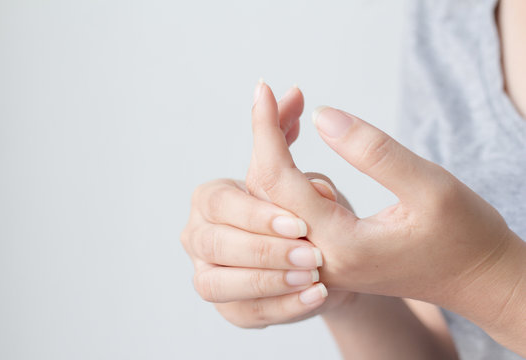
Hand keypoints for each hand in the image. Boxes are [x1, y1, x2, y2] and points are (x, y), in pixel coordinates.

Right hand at [180, 86, 354, 327]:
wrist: (314, 259)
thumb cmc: (297, 210)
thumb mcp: (292, 173)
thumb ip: (283, 133)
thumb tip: (290, 91)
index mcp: (210, 200)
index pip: (221, 205)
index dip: (256, 214)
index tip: (298, 222)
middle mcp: (199, 237)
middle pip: (214, 246)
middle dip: (262, 251)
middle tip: (310, 253)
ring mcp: (209, 276)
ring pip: (220, 286)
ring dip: (267, 282)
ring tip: (312, 277)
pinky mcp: (230, 309)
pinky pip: (245, 315)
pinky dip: (280, 308)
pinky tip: (314, 297)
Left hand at [248, 80, 524, 326]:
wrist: (477, 280)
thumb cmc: (463, 236)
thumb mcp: (430, 187)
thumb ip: (374, 152)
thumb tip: (321, 115)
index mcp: (340, 245)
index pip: (280, 180)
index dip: (266, 130)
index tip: (264, 89)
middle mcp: (317, 259)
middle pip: (267, 190)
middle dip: (269, 134)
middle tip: (291, 94)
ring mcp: (319, 259)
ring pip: (273, 200)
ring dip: (276, 151)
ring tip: (295, 110)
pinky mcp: (325, 251)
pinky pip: (288, 208)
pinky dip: (288, 170)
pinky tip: (296, 145)